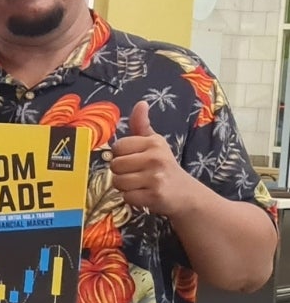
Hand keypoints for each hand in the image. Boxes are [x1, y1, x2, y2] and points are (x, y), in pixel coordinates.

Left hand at [109, 101, 187, 216]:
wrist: (186, 194)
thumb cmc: (164, 166)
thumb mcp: (155, 143)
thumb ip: (142, 125)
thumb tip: (141, 103)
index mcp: (154, 142)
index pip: (118, 147)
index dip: (121, 156)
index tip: (134, 160)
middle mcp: (155, 157)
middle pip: (115, 165)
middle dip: (121, 173)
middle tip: (137, 175)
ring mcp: (155, 177)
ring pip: (118, 182)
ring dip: (125, 187)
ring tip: (140, 185)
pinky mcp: (155, 195)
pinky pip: (126, 197)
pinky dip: (132, 199)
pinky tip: (144, 195)